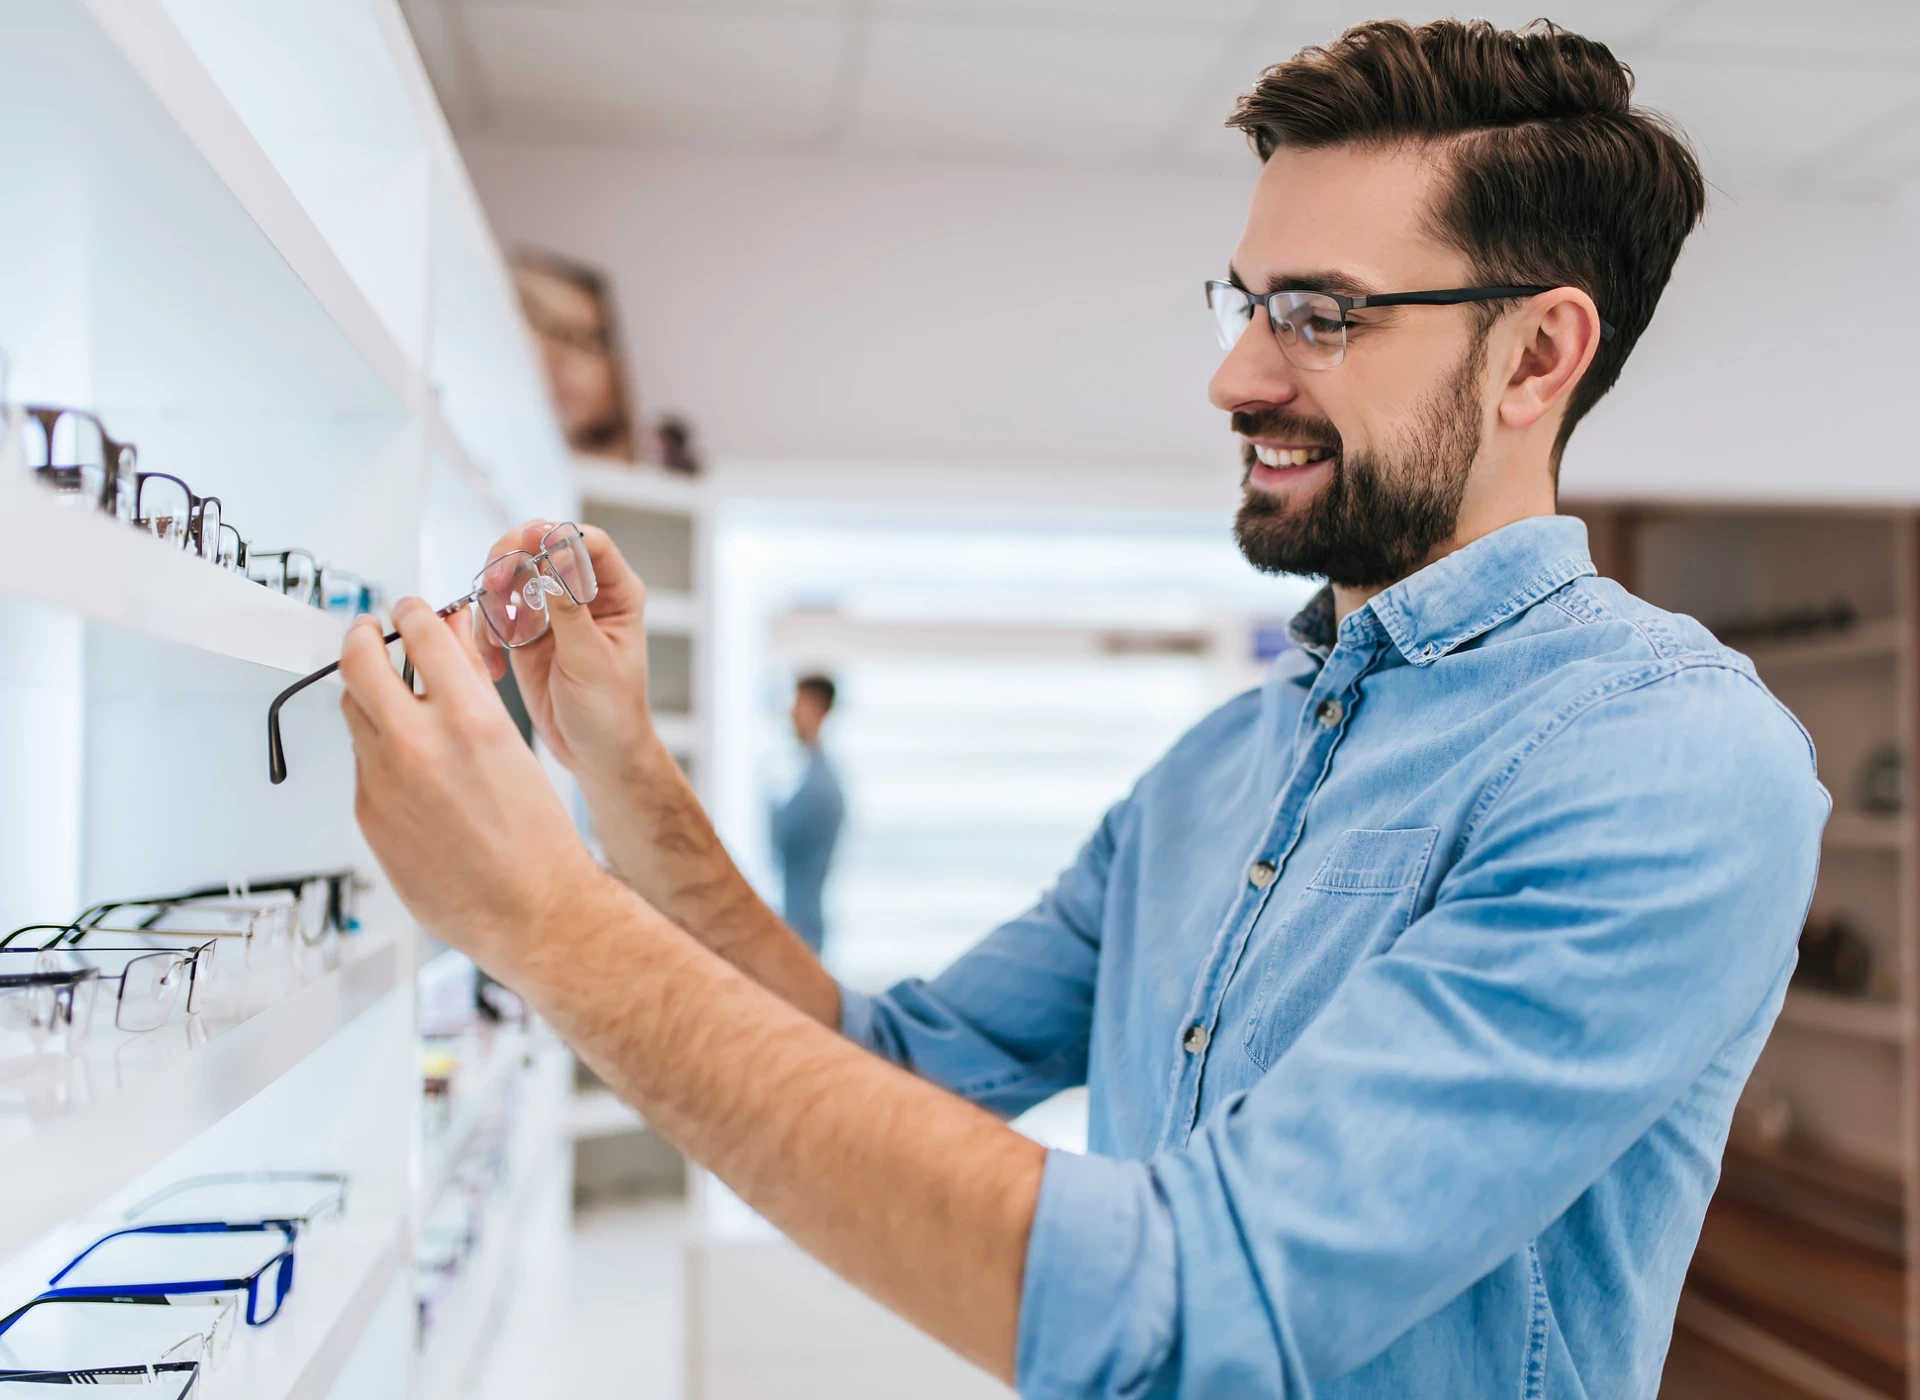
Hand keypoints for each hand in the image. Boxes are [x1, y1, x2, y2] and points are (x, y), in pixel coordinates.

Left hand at [339, 600, 609, 969]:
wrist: (532, 910)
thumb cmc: (537, 838)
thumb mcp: (514, 743)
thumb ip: (472, 688)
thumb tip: (450, 642)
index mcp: (468, 719)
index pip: (420, 634)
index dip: (410, 613)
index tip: (407, 610)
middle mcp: (418, 745)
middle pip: (360, 663)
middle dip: (362, 638)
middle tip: (368, 631)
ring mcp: (384, 782)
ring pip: (354, 714)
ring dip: (367, 693)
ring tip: (386, 694)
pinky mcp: (368, 816)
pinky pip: (361, 766)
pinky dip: (378, 752)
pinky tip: (406, 765)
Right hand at [474, 521, 653, 780]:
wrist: (597, 754)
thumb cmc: (613, 712)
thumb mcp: (592, 660)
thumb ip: (570, 610)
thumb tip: (555, 557)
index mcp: (617, 594)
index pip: (589, 542)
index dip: (557, 537)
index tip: (530, 547)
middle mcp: (583, 595)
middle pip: (540, 548)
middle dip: (511, 561)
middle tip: (495, 587)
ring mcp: (552, 612)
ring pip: (512, 577)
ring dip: (494, 599)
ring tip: (497, 636)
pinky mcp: (526, 634)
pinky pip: (496, 615)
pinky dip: (486, 632)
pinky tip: (495, 662)